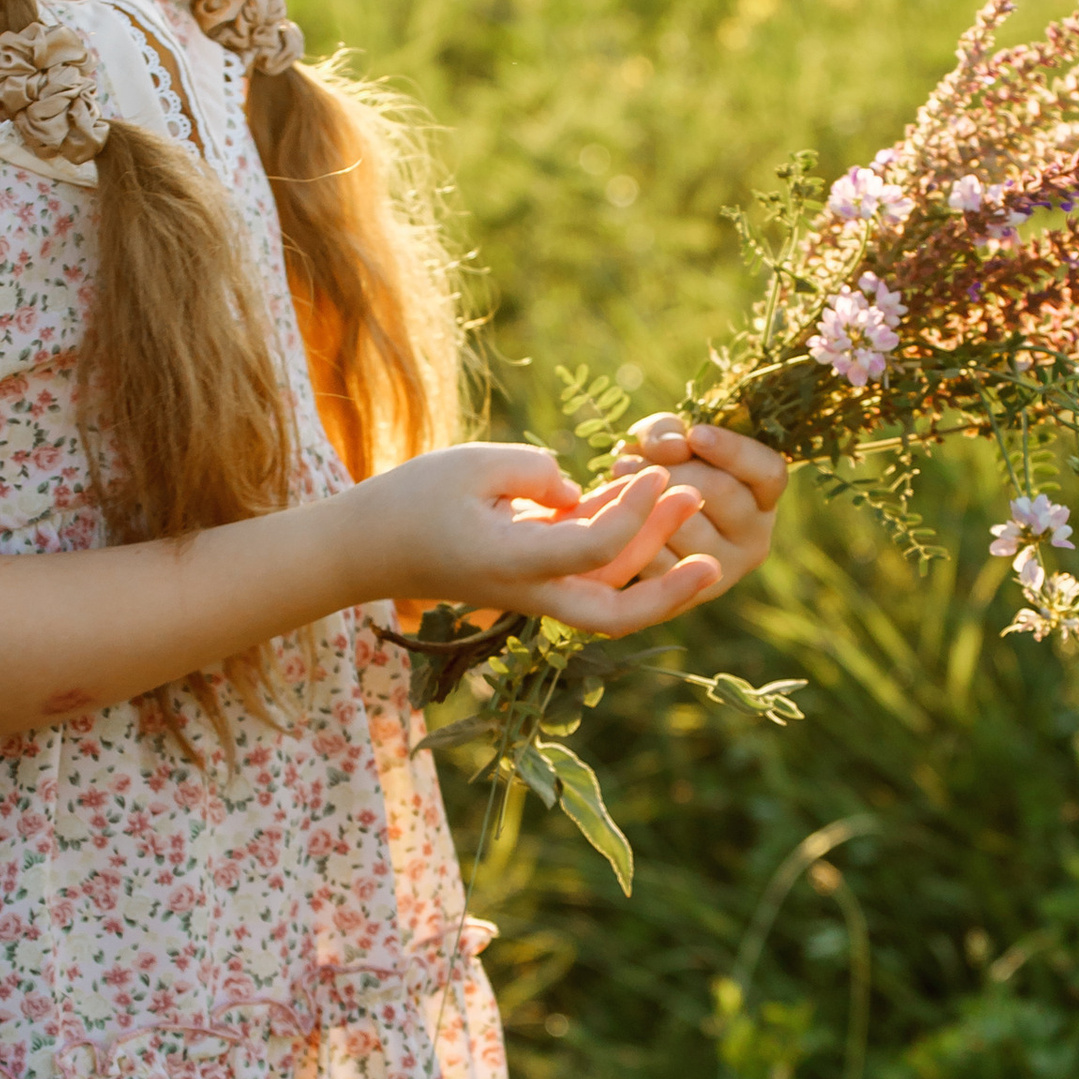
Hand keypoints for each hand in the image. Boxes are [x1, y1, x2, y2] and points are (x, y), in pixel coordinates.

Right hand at [352, 442, 720, 635]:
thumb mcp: (472, 464)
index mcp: (513, 565)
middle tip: (712, 542)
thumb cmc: (412, 499)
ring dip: (654, 554)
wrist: (367, 548)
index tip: (652, 474)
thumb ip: (536, 472)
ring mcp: (533, 590)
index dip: (634, 515)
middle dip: (670, 587)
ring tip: (688, 496)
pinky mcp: (533, 576)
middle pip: (616, 613)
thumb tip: (579, 491)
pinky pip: (589, 570)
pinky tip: (645, 496)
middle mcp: (530, 591)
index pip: (595, 554)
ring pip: (609, 591)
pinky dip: (621, 542)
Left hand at [596, 415, 788, 596]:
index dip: (733, 450)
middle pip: (724, 492)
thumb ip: (668, 432)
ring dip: (646, 501)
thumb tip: (674, 446)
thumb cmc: (656, 473)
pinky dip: (632, 538)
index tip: (695, 434)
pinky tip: (613, 520)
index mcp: (762, 495)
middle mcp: (754, 537)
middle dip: (672, 470)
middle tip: (628, 461)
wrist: (627, 531)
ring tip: (615, 481)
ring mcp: (725, 571)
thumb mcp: (664, 440)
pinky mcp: (690, 598)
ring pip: (690, 528)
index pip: (768, 471)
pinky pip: (661, 563)